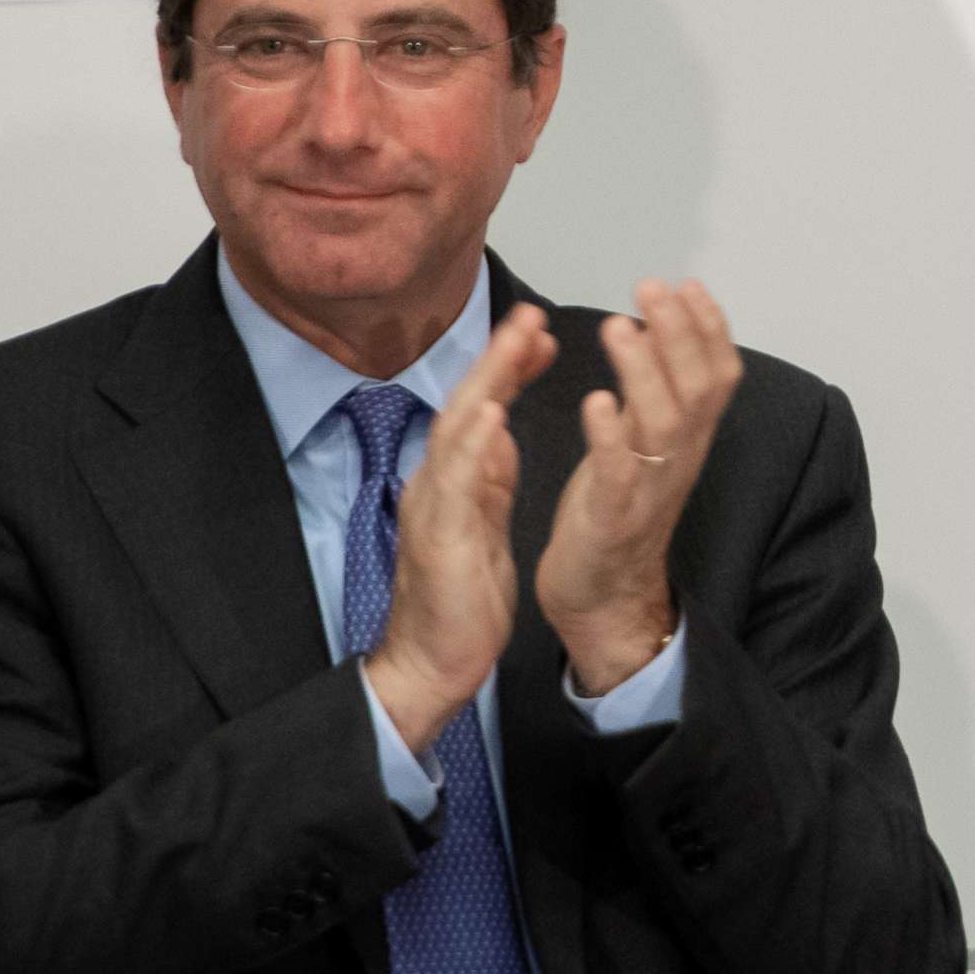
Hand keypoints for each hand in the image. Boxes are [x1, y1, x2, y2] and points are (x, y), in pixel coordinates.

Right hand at [365, 303, 557, 751]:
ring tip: (516, 339)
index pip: (482, 409)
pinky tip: (491, 413)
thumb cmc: (460, 600)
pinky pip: (453, 481)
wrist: (433, 662)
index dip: (509, 369)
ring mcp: (433, 504)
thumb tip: (500, 433)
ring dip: (488, 380)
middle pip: (467, 403)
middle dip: (499, 355)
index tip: (541, 333)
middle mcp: (436, 481)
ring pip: (457, 427)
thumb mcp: (483, 524)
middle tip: (530, 311)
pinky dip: (471, 443)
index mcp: (454, 479)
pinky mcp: (438, 536)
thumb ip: (487, 478)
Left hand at [537, 280, 744, 692]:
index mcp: (688, 440)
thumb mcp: (643, 443)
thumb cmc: (615, 511)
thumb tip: (652, 327)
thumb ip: (653, 391)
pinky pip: (620, 474)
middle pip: (698, 388)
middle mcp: (680, 460)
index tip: (688, 284)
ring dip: (644, 370)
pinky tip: (596, 401)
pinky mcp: (613, 518)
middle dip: (680, 333)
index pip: (718, 376)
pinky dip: (610, 436)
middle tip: (652, 287)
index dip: (710, 328)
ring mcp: (650, 489)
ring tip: (619, 327)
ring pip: (664, 423)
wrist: (604, 596)